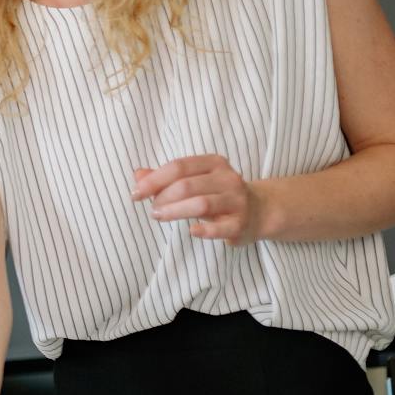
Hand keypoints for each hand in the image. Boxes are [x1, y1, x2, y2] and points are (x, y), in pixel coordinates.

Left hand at [131, 156, 266, 244]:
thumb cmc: (217, 194)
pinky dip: (204, 230)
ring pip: (201, 204)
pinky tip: (191, 230)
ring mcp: (237, 201)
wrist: (258, 211)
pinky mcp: (241, 223)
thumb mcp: (194, 180)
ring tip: (160, 216)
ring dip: (175, 211)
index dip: (154, 180)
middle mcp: (228, 179)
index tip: (136, 193)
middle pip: (187, 185)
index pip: (178, 167)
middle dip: (162, 198)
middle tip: (152, 210)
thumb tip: (137, 174)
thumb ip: (166, 177)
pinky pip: (221, 227)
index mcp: (214, 163)